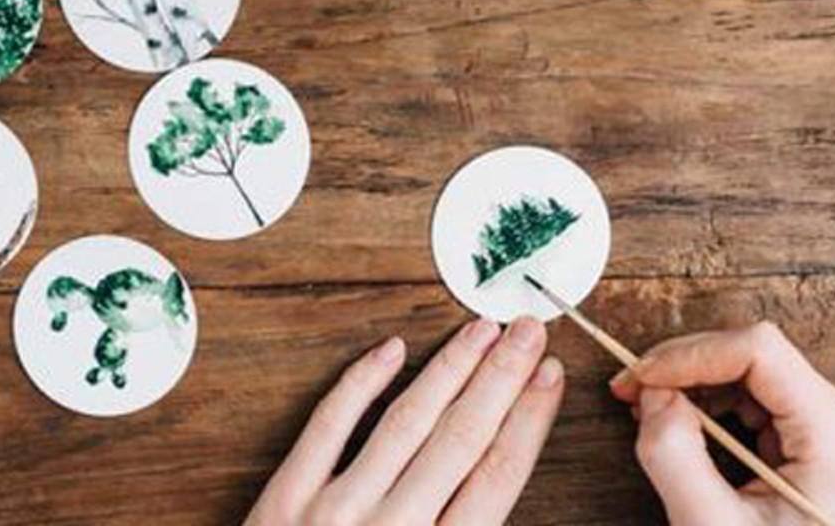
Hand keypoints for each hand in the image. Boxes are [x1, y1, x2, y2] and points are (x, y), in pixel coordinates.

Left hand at [246, 318, 564, 525]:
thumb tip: (501, 490)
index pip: (496, 477)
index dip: (528, 420)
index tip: (551, 374)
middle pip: (460, 439)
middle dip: (500, 379)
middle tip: (528, 328)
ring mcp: (334, 512)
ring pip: (404, 424)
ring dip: (448, 371)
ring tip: (481, 330)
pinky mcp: (284, 500)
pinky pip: (327, 427)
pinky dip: (360, 384)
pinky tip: (392, 349)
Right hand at [610, 322, 834, 525]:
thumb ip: (675, 456)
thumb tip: (652, 393)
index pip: (759, 351)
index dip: (690, 354)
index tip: (641, 378)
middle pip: (752, 353)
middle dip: (683, 365)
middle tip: (631, 391)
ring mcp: (832, 425)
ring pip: (748, 367)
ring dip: (691, 380)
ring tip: (649, 409)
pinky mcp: (812, 433)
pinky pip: (753, 391)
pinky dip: (708, 399)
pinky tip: (679, 421)